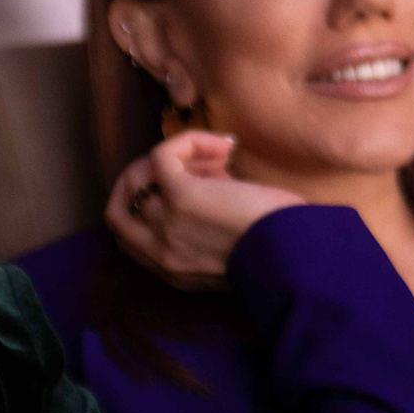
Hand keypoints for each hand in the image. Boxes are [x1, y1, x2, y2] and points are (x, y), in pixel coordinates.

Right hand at [106, 131, 303, 290]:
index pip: (128, 237)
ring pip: (139, 175)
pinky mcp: (181, 197)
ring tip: (217, 156)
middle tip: (179, 164)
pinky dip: (189, 141)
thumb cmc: (280, 253)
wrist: (297, 259)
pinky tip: (223, 145)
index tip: (184, 184)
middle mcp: (160, 252)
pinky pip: (163, 155)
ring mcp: (166, 224)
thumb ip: (209, 229)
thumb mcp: (231, 252)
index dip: (144, 203)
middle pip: (117, 208)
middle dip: (139, 179)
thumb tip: (212, 180)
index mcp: (171, 271)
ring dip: (178, 158)